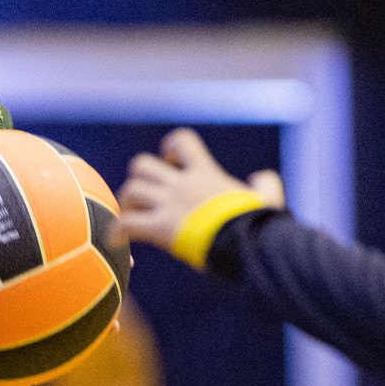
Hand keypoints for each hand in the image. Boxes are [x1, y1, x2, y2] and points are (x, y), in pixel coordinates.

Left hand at [116, 128, 284, 250]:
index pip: (181, 141)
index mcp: (205, 173)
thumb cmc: (259, 225)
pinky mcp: (159, 228)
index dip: (170, 147)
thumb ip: (266, 185)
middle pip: (141, 164)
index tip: (173, 161)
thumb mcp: (267, 200)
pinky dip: (117, 232)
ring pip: (129, 190)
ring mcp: (168, 205)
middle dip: (139, 178)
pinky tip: (117, 242)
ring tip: (133, 217)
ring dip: (126, 204)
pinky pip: (126, 224)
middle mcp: (181, 184)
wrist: (247, 244)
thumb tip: (262, 178)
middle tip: (147, 196)